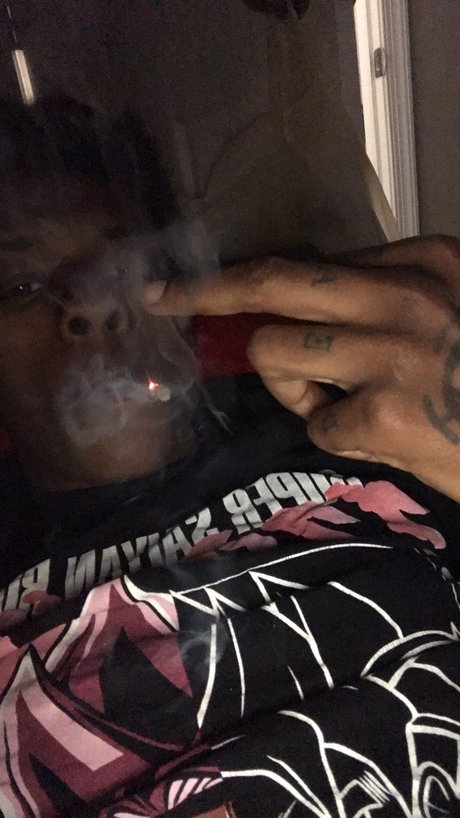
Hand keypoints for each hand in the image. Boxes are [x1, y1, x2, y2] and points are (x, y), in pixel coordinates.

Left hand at [144, 236, 459, 501]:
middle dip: (207, 289)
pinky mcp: (385, 412)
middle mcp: (407, 294)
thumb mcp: (447, 314)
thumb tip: (302, 302)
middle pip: (276, 280)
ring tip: (344, 402)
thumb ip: (382, 299)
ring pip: (276, 349)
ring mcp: (394, 351)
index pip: (314, 263)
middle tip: (160, 297)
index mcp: (427, 261)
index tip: (212, 281)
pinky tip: (379, 435)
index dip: (254, 276)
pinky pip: (313, 421)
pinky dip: (333, 432)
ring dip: (291, 384)